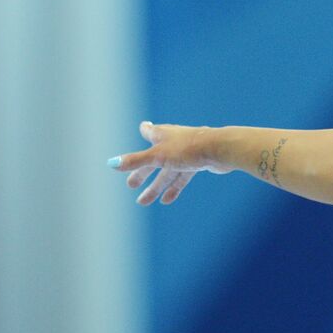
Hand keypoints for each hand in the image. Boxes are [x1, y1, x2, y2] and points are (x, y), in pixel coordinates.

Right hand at [110, 121, 228, 205]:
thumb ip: (136, 161)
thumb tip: (111, 163)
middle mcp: (174, 142)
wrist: (221, 149)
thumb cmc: (188, 148)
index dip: (145, 131)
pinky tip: (166, 200)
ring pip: (168, 171)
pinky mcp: (199, 163)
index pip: (149, 130)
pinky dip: (174, 188)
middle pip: (155, 158)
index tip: (142, 129)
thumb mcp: (157, 156)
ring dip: (156, 186)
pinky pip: (183, 177)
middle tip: (131, 185)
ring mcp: (187, 153)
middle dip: (143, 172)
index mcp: (162, 134)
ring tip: (143, 202)